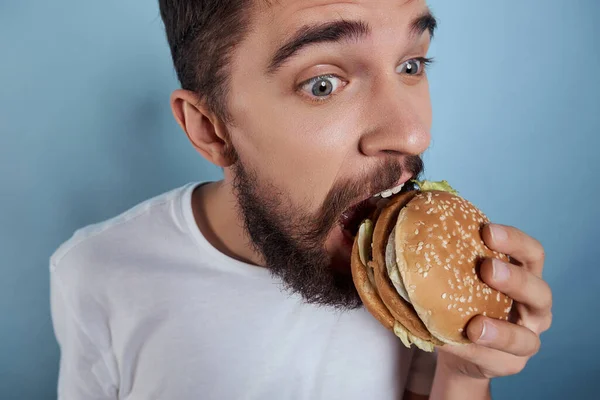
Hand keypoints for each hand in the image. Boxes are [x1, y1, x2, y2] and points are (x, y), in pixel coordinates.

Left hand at [436, 223, 552, 379]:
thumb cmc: (462, 298)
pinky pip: (496, 361)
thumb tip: (411, 228)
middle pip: (540, 292)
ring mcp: (527, 339)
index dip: (515, 241)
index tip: (487, 231)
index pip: (532, 254)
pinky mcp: (511, 364)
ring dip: (501, 331)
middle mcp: (535, 307)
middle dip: (515, 280)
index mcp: (525, 276)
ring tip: (476, 326)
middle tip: (488, 268)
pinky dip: (473, 352)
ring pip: (527, 339)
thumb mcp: (460, 275)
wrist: (457, 343)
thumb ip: (452, 257)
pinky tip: (452, 344)